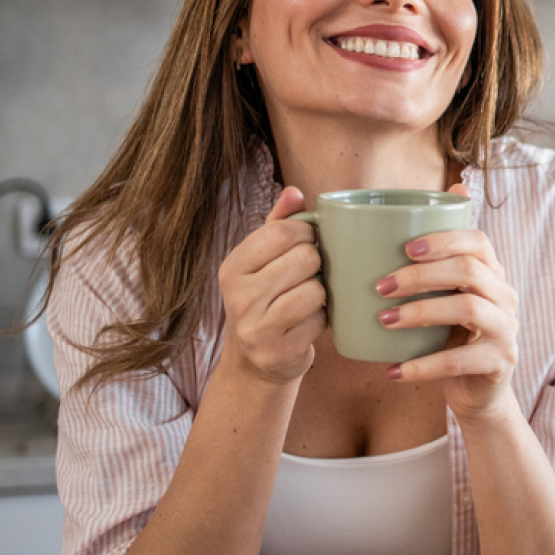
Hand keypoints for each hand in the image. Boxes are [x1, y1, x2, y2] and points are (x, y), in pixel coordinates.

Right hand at [217, 186, 325, 384]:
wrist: (254, 362)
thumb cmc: (264, 300)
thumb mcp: (262, 260)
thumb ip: (279, 224)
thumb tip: (295, 192)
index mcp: (232, 267)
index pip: (282, 232)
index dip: (307, 233)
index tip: (308, 242)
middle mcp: (239, 297)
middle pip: (305, 259)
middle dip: (317, 264)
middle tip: (309, 274)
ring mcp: (256, 328)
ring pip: (315, 291)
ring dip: (321, 293)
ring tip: (308, 298)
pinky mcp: (278, 352)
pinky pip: (320, 321)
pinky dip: (322, 319)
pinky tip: (308, 321)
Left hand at [378, 182, 519, 421]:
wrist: (478, 391)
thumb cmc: (454, 337)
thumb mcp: (446, 299)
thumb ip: (431, 267)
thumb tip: (407, 218)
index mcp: (492, 274)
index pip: (478, 242)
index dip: (443, 240)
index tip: (406, 248)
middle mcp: (505, 297)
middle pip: (469, 270)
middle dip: (421, 275)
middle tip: (381, 287)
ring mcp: (506, 330)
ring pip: (467, 308)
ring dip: (420, 311)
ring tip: (384, 320)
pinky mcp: (499, 363)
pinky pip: (458, 361)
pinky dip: (422, 366)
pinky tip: (393, 370)